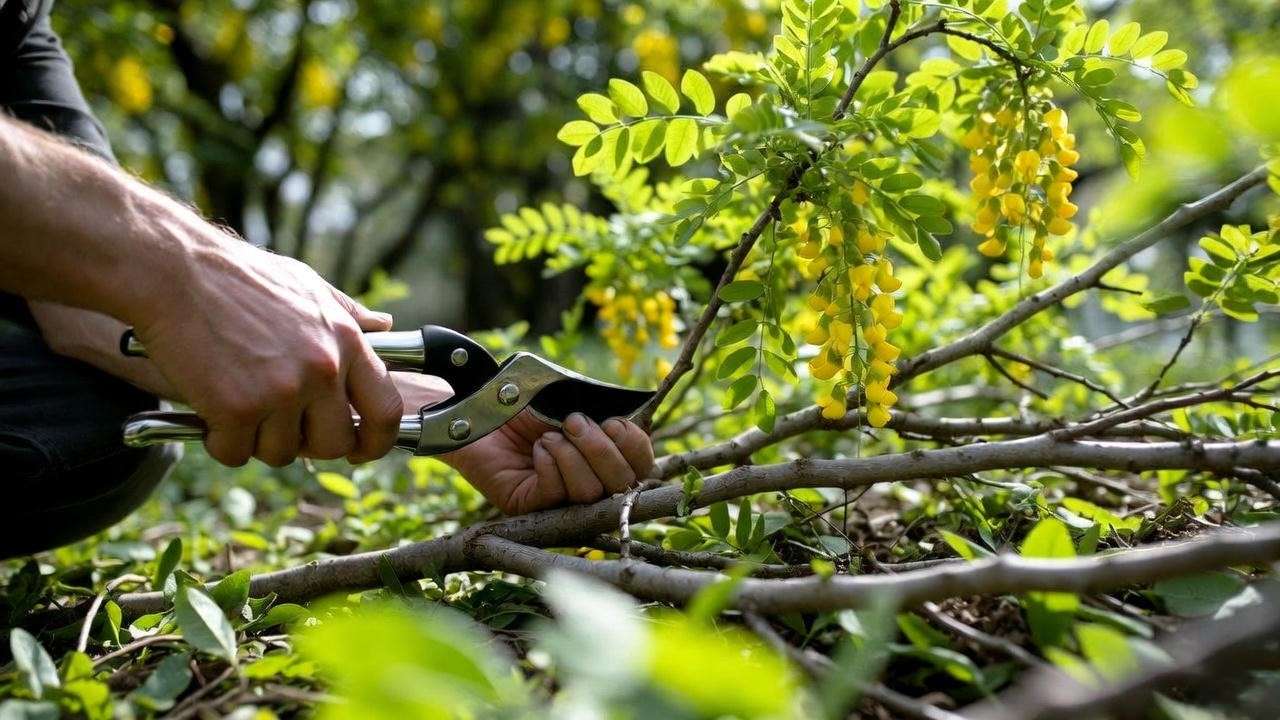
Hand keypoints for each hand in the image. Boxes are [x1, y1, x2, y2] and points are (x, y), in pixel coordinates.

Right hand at [129, 236, 402, 467]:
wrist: (175, 270)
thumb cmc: (239, 276)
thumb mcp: (307, 286)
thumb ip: (349, 313)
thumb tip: (383, 325)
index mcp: (346, 342)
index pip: (386, 411)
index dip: (376, 441)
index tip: (360, 448)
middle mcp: (322, 370)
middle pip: (334, 444)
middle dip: (307, 443)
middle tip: (279, 425)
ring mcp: (282, 391)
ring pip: (282, 453)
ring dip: (258, 439)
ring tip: (238, 400)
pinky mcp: (237, 409)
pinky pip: (235, 452)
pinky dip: (220, 440)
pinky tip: (210, 408)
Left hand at [441, 410, 653, 514]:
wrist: (479, 408)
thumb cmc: (526, 404)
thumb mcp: (570, 400)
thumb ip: (604, 410)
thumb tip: (633, 417)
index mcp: (607, 458)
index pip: (643, 468)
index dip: (635, 447)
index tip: (613, 421)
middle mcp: (590, 484)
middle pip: (623, 485)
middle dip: (602, 450)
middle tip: (574, 423)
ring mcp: (561, 501)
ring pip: (590, 494)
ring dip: (573, 455)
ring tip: (550, 435)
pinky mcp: (531, 507)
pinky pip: (555, 494)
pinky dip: (549, 464)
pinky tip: (536, 449)